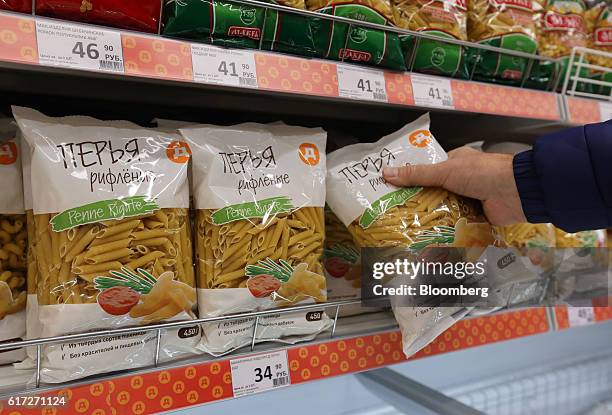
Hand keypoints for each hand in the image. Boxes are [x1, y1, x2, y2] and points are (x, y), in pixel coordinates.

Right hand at [382, 147, 525, 225]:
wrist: (517, 193)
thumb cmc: (483, 173)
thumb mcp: (445, 171)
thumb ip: (416, 175)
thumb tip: (386, 173)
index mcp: (455, 162)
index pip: (428, 171)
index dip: (410, 180)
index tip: (392, 190)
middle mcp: (461, 180)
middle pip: (434, 192)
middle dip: (418, 202)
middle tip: (395, 213)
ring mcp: (468, 199)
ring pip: (444, 209)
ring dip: (431, 218)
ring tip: (406, 228)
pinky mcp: (475, 217)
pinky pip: (456, 224)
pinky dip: (446, 230)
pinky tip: (428, 237)